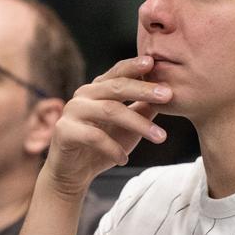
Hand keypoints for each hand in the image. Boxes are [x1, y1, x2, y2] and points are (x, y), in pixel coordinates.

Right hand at [44, 55, 171, 195]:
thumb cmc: (103, 145)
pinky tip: (124, 159)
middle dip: (144, 90)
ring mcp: (72, 111)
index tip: (153, 62)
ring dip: (138, 124)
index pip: (118, 72)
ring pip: (109, 111)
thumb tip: (169, 93)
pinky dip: (113, 148)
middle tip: (168, 95)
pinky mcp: (64, 131)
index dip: (134, 66)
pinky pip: (94, 137)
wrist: (74, 172)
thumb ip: (143, 108)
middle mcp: (83, 95)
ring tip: (160, 137)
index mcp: (97, 89)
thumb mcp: (128, 125)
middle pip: (116, 88)